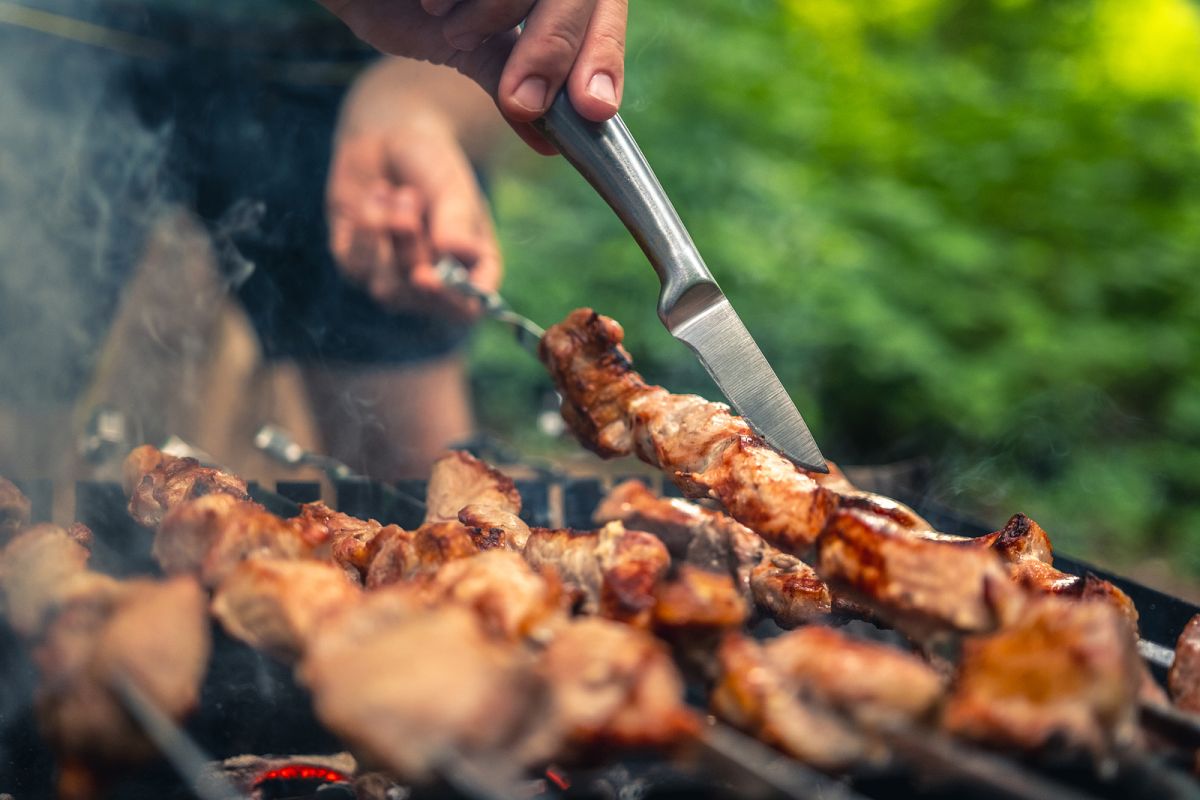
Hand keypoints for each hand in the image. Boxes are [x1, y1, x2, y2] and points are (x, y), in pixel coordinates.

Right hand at [318, 0, 627, 153]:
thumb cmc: (401, 1)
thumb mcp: (464, 46)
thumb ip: (508, 82)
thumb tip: (552, 142)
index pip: (603, 10)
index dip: (606, 56)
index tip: (593, 108)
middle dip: (554, 53)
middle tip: (523, 102)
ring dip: (488, 21)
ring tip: (453, 29)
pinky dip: (454, 0)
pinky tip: (431, 3)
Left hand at [326, 115, 500, 317]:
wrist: (389, 139)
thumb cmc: (434, 165)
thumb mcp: (452, 186)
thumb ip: (456, 219)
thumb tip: (457, 252)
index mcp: (473, 269)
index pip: (467, 309)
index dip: (448, 302)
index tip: (426, 277)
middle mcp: (437, 282)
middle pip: (420, 297)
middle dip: (410, 249)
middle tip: (409, 196)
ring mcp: (395, 279)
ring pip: (385, 287)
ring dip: (388, 234)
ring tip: (395, 192)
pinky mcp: (358, 267)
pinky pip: (354, 266)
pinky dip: (364, 225)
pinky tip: (375, 195)